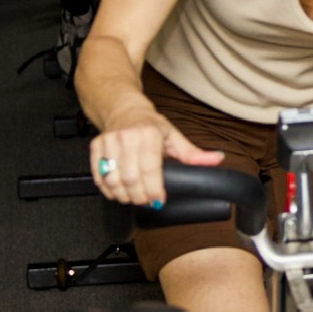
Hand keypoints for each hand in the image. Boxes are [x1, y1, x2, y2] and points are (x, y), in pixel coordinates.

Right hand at [90, 110, 224, 207]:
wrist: (123, 109)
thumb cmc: (149, 125)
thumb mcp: (174, 136)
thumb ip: (194, 153)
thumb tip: (216, 159)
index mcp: (149, 134)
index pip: (150, 169)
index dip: (154, 189)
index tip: (158, 200)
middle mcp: (127, 137)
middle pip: (131, 178)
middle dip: (140, 196)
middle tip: (147, 201)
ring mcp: (109, 142)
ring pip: (113, 179)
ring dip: (124, 195)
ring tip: (134, 198)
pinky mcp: (96, 147)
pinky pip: (99, 176)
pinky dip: (108, 190)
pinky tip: (118, 192)